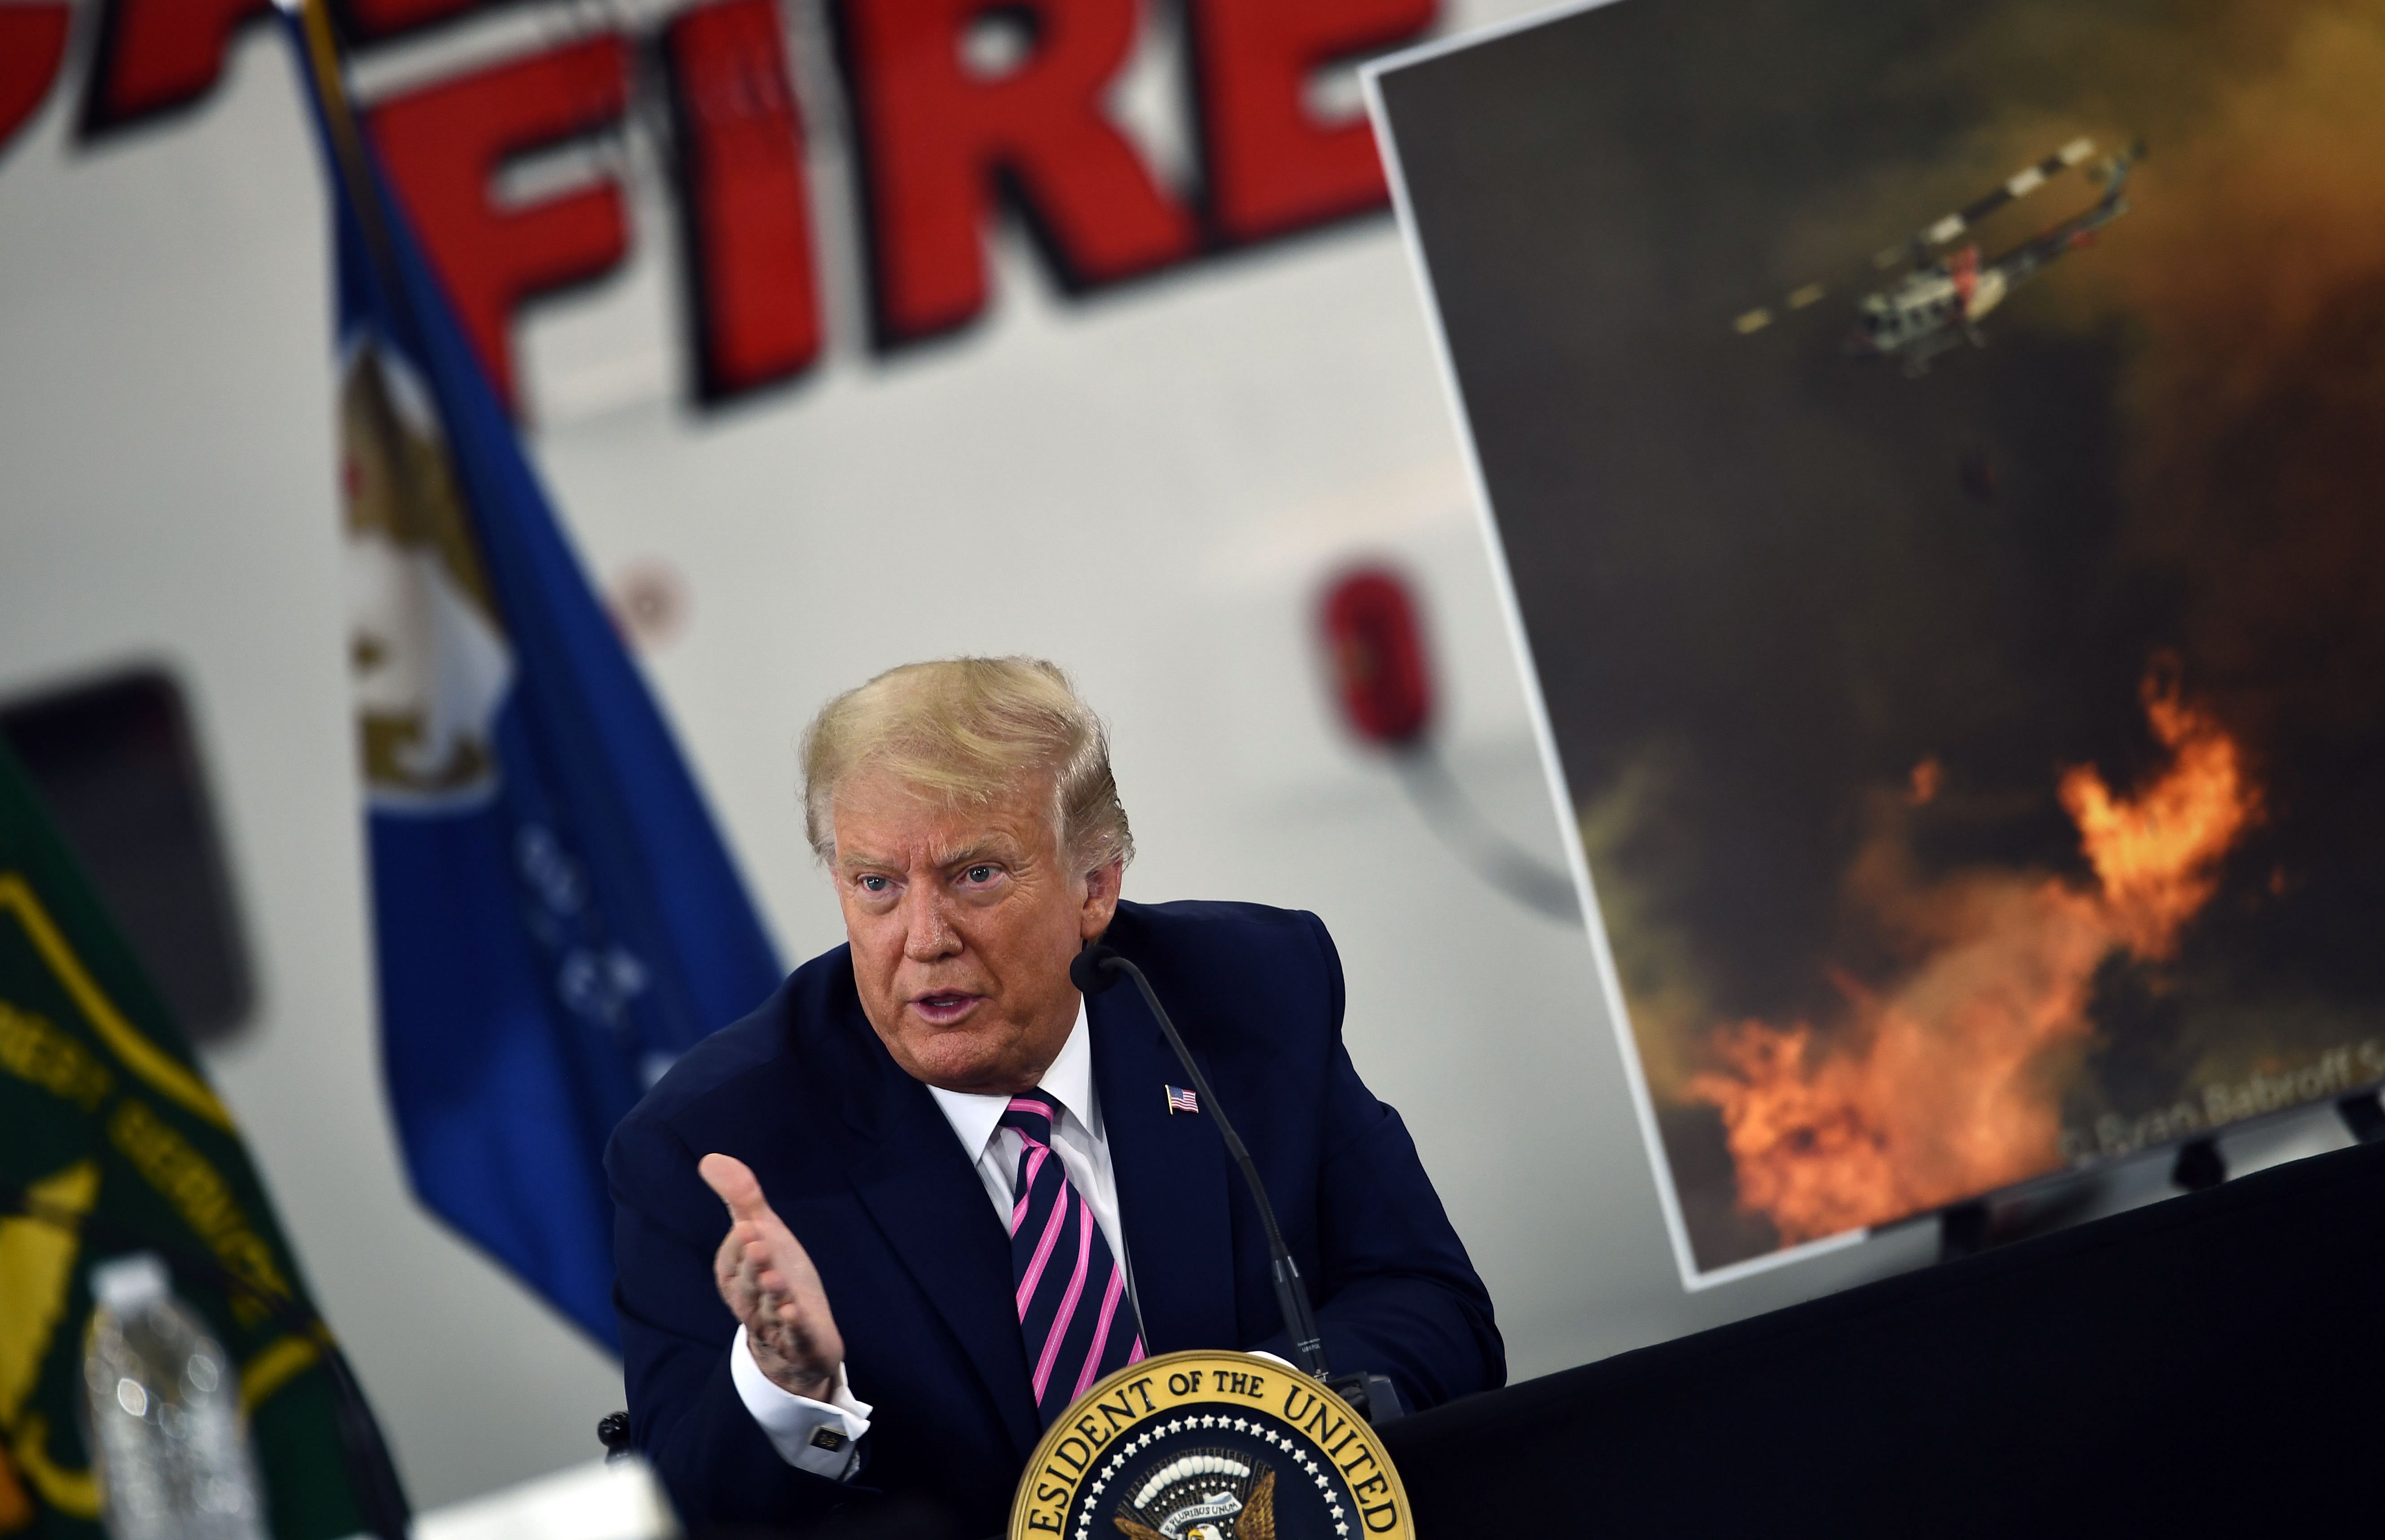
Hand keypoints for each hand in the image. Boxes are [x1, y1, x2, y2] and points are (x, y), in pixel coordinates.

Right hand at [699, 1153, 844, 1402]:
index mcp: (736, 1276)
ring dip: (772, 1293)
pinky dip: (793, 1326)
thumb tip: (709, 1158)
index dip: (742, 1244)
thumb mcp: (764, 1234)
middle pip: (749, 1283)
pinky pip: (793, 1336)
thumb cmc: (778, 1276)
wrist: (800, 1336)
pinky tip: (793, 1313)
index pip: (734, 1259)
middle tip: (758, 1243)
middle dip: (753, 1264)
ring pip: (769, 1309)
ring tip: (775, 1278)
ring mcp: (774, 1325)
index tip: (749, 1225)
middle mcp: (750, 1301)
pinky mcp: (800, 1342)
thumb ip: (742, 1199)